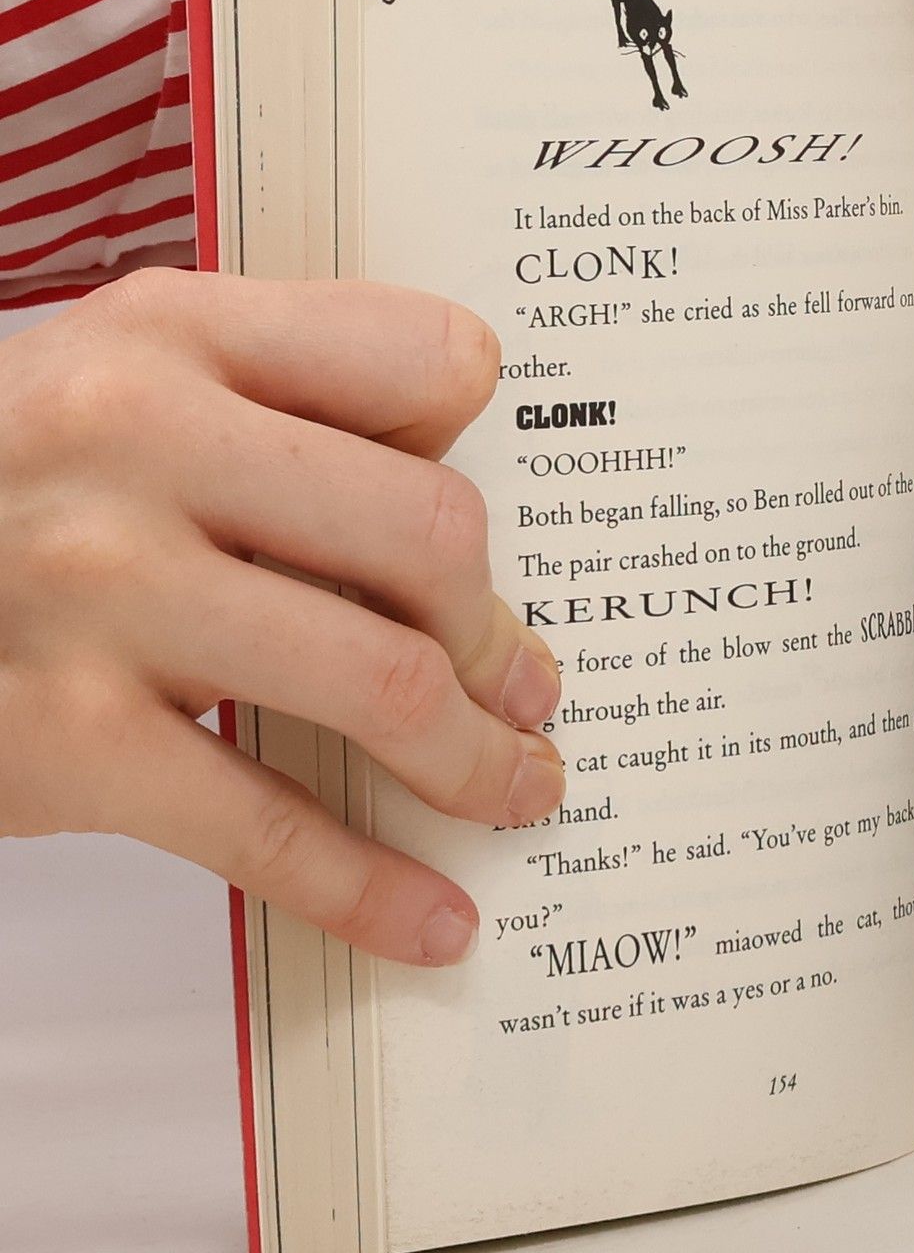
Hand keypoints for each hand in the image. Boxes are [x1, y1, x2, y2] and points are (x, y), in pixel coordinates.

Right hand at [0, 271, 564, 965]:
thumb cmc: (5, 488)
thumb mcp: (120, 385)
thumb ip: (280, 411)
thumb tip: (456, 538)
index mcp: (175, 334)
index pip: (423, 358)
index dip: (482, 445)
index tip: (490, 526)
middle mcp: (135, 439)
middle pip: (429, 534)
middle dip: (498, 634)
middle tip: (524, 688)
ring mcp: (99, 588)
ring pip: (382, 680)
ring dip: (477, 759)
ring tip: (514, 785)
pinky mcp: (64, 738)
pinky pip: (266, 823)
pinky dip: (369, 887)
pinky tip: (431, 918)